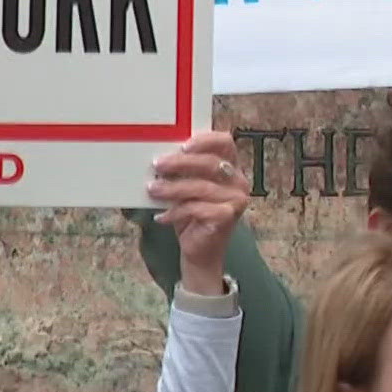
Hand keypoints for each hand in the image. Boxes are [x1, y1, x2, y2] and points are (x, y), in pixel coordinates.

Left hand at [147, 132, 249, 295]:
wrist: (201, 251)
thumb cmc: (192, 213)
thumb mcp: (186, 186)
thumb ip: (182, 170)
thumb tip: (159, 157)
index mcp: (230, 165)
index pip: (225, 142)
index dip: (205, 140)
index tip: (182, 146)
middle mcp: (238, 180)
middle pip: (211, 163)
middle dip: (181, 163)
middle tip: (158, 165)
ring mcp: (237, 199)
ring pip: (201, 187)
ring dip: (173, 188)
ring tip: (153, 190)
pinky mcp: (228, 217)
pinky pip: (197, 208)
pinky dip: (176, 211)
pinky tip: (161, 216)